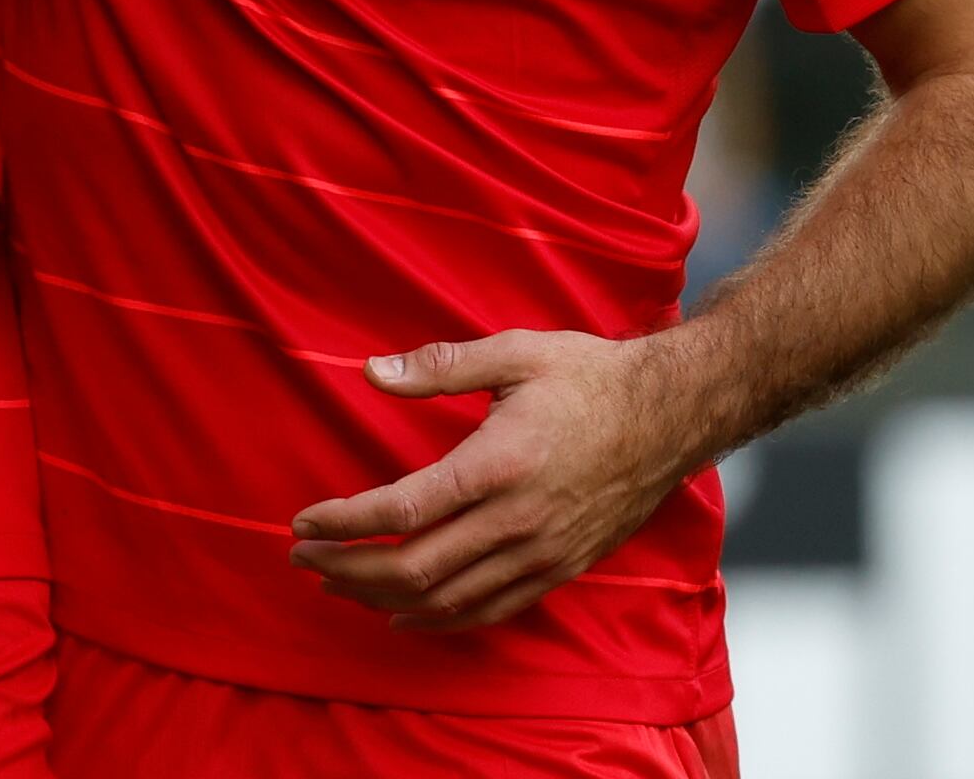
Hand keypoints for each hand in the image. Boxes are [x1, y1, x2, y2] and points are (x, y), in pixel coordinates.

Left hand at [288, 328, 712, 631]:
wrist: (671, 416)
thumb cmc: (589, 377)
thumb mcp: (515, 352)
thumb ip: (438, 366)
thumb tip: (371, 372)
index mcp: (500, 463)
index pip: (403, 509)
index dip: (344, 523)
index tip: (301, 525)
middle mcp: (519, 519)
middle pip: (416, 567)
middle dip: (348, 570)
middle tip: (303, 560)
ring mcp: (542, 553)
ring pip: (448, 599)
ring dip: (383, 600)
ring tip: (336, 586)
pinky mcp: (560, 569)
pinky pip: (490, 610)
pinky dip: (440, 621)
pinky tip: (403, 616)